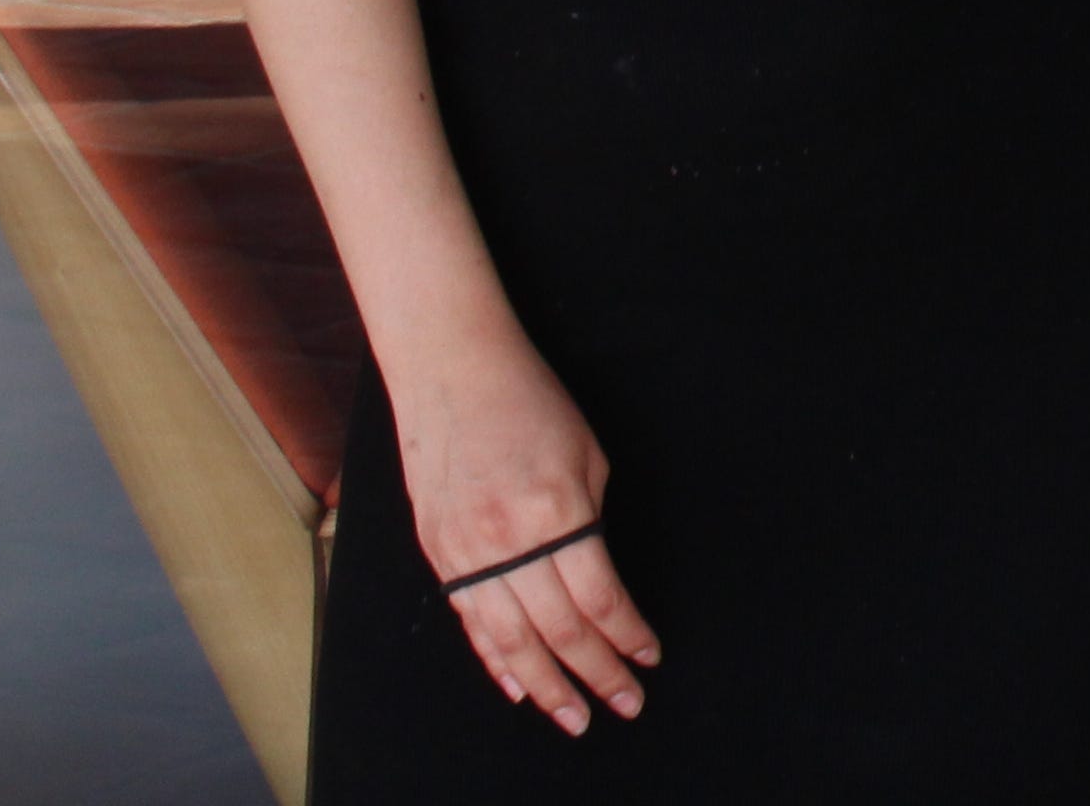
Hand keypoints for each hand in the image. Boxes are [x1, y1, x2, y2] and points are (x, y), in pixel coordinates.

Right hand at [395, 338, 658, 733]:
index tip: (649, 657)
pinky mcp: (440, 553)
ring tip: (575, 716)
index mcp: (555, 512)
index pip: (598, 598)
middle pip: (558, 631)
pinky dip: (497, 660)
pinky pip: (471, 622)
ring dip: (549, 686)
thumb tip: (596, 583)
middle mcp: (506, 542)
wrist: (452, 373)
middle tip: (624, 704)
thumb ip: (589, 525)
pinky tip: (521, 685)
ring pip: (511, 642)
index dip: (626, 636)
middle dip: (596, 674)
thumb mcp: (585, 457)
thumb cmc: (531, 403)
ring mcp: (466, 552)